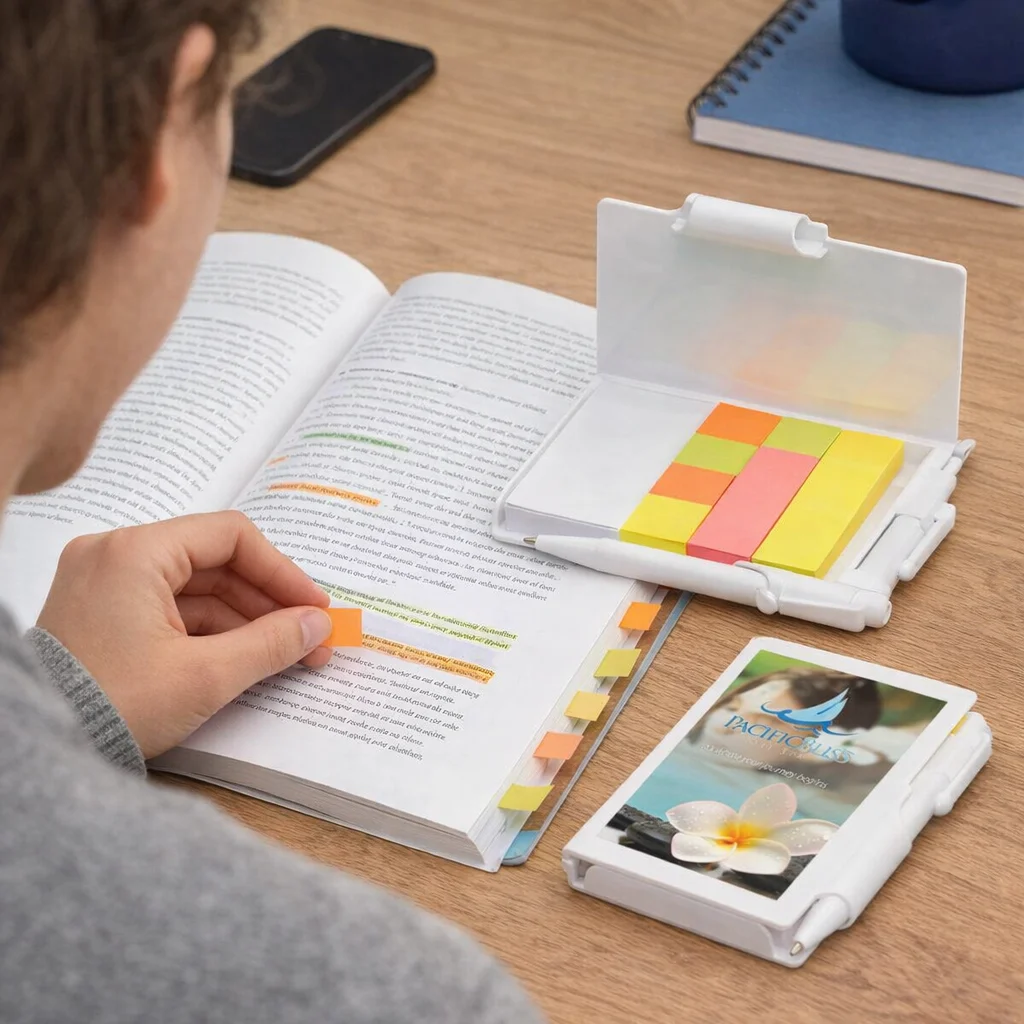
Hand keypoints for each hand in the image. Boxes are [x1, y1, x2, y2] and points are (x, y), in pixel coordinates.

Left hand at [37, 511, 333, 758]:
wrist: (42, 752)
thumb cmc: (113, 706)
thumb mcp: (205, 675)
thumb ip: (271, 643)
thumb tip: (317, 626)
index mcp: (136, 552)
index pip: (231, 537)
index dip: (282, 572)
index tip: (314, 608)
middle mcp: (116, 556)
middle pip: (215, 562)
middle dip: (268, 602)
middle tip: (308, 638)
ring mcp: (104, 584)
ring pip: (195, 589)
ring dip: (244, 619)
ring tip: (284, 655)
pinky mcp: (100, 615)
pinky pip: (170, 609)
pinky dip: (209, 631)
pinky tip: (244, 659)